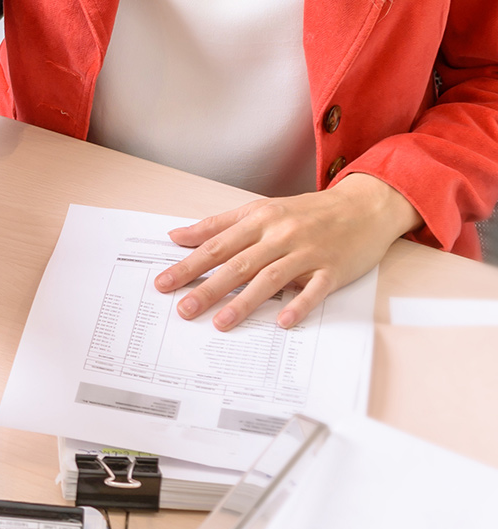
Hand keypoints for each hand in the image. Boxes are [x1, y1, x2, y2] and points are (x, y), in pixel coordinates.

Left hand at [155, 174, 421, 330]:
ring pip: (270, 278)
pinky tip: (282, 321)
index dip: (188, 265)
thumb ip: (218, 225)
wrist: (365, 205)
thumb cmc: (308, 211)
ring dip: (244, 302)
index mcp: (259, 220)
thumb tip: (177, 236)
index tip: (164, 283)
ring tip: (221, 323)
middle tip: (184, 310)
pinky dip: (298, 304)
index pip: (216, 246)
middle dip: (208, 288)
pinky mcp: (333, 269)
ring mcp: (308, 252)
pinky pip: (314, 289)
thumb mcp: (261, 210)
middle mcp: (280, 235)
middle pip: (238, 264)